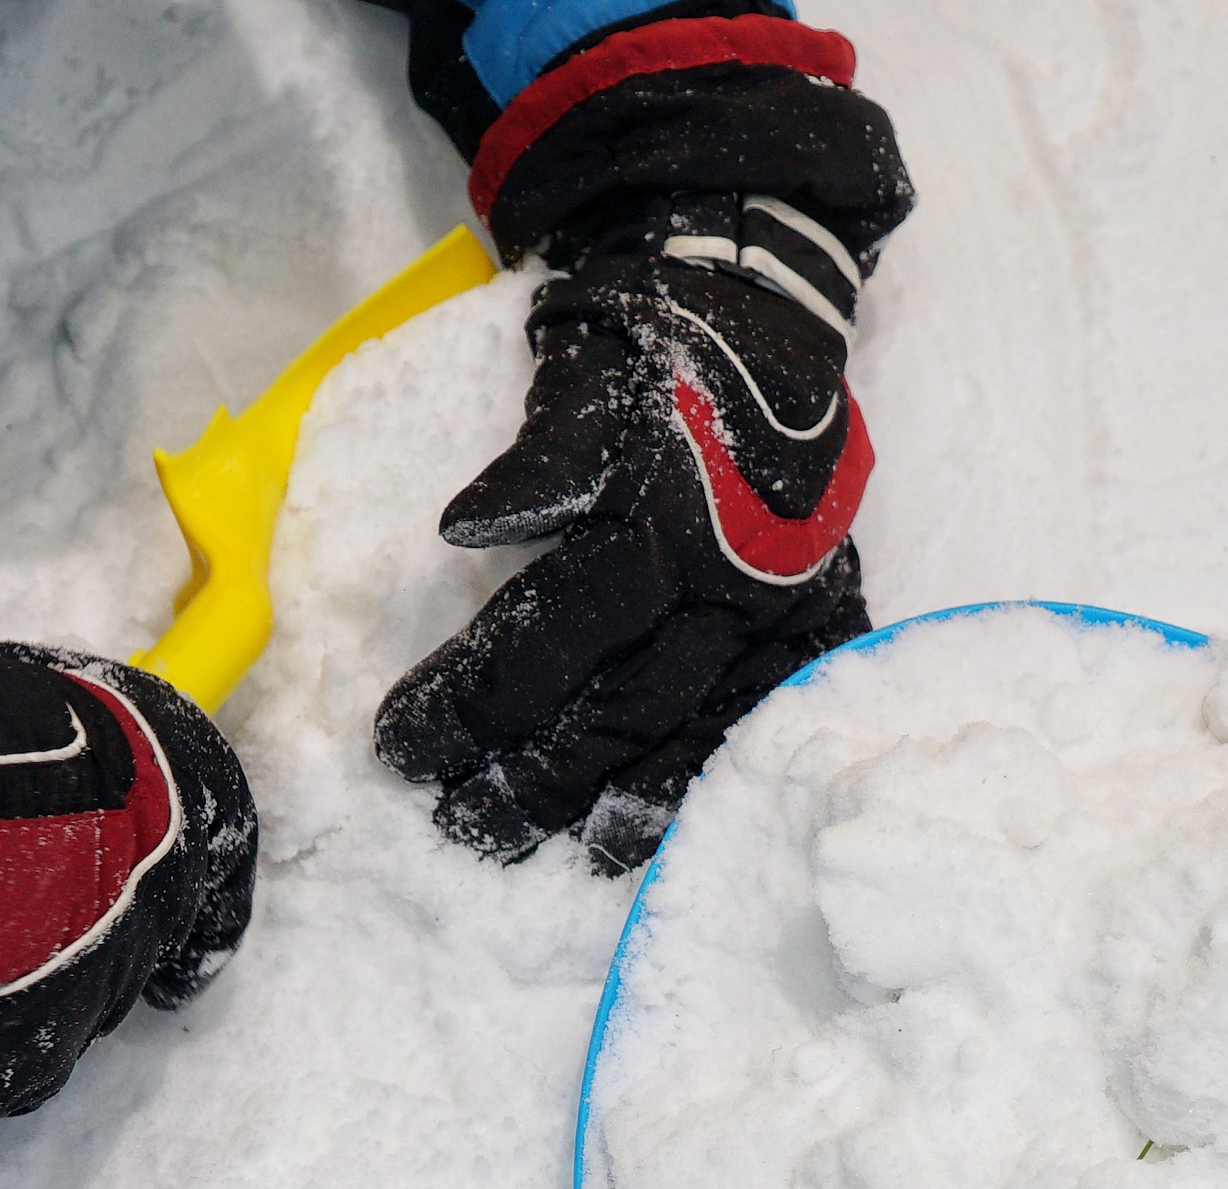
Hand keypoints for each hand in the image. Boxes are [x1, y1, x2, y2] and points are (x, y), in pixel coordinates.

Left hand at [375, 9, 910, 874]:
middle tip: (464, 826)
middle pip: (622, 710)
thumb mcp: (580, 378)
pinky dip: (725, 772)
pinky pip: (777, 715)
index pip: (553, 640)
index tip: (405, 749)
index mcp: (661, 518)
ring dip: (626, 803)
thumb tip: (464, 530)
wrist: (760, 295)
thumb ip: (536, 463)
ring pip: (705, 732)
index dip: (473, 705)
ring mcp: (786, 601)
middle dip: (535, 779)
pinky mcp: (822, 609)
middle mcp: (733, 574)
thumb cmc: (647, 341)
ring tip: (568, 854)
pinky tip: (678, 823)